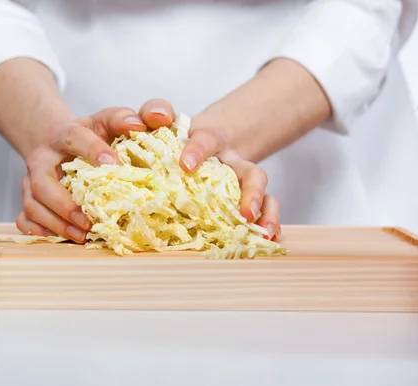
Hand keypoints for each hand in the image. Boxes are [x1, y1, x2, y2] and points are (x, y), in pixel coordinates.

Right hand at [17, 101, 172, 242]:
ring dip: (56, 223)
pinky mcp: (28, 199)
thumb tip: (151, 120)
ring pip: (32, 204)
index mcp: (64, 134)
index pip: (75, 137)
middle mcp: (42, 158)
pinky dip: (40, 231)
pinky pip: (24, 219)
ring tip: (82, 234)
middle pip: (41, 183)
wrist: (61, 143)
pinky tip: (65, 238)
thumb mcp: (108, 121)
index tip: (113, 164)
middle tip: (88, 220)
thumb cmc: (92, 135)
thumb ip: (126, 118)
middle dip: (64, 204)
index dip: (92, 150)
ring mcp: (30, 181)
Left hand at [137, 99, 281, 240]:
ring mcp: (241, 177)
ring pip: (262, 192)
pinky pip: (265, 205)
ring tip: (264, 232)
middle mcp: (230, 161)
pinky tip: (268, 238)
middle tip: (246, 212)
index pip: (205, 140)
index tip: (186, 165)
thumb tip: (149, 121)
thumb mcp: (163, 121)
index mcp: (206, 141)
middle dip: (252, 191)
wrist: (202, 138)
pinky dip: (268, 219)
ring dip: (265, 210)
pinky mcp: (246, 194)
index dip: (197, 150)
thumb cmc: (176, 136)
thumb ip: (154, 114)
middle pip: (250, 171)